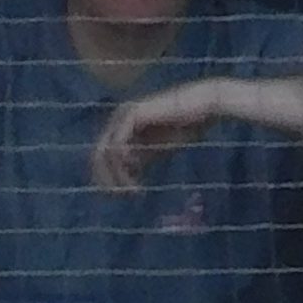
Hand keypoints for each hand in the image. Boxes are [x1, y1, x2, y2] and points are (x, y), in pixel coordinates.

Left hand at [92, 77, 229, 190]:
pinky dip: (122, 161)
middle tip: (121, 196)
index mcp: (121, 127)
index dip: (107, 177)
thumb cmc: (186, 124)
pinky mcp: (133, 115)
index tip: (122, 194)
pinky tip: (135, 172)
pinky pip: (118, 143)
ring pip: (106, 151)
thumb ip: (139, 159)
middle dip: (107, 178)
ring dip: (117, 174)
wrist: (204, 106)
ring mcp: (123, 116)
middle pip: (98, 155)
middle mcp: (117, 120)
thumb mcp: (156, 149)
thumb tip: (125, 174)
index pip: (102, 155)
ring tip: (132, 189)